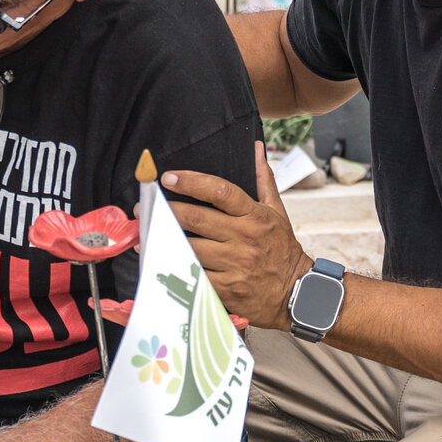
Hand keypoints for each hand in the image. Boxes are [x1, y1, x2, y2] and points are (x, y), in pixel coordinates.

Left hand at [163, 142, 312, 329]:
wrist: (297, 293)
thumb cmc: (282, 249)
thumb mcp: (277, 212)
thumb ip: (263, 179)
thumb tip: (255, 148)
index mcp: (254, 216)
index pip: (221, 191)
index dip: (192, 182)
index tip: (169, 177)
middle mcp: (244, 238)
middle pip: (197, 218)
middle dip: (166, 211)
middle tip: (144, 206)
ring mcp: (235, 264)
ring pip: (191, 247)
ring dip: (165, 240)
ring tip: (145, 232)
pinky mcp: (227, 288)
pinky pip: (195, 275)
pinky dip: (176, 267)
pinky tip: (160, 260)